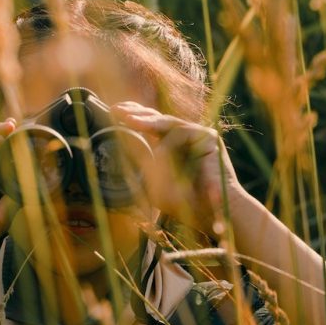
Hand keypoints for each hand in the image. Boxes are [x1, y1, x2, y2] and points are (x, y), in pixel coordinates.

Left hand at [112, 102, 243, 234]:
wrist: (212, 214)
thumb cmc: (186, 205)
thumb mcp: (156, 185)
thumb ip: (145, 168)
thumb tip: (125, 146)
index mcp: (173, 147)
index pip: (152, 126)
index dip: (135, 117)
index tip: (113, 112)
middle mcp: (186, 138)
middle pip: (159, 118)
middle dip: (136, 112)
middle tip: (116, 109)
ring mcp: (199, 136)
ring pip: (169, 122)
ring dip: (147, 121)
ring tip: (128, 120)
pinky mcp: (209, 138)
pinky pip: (183, 133)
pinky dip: (168, 141)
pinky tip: (157, 150)